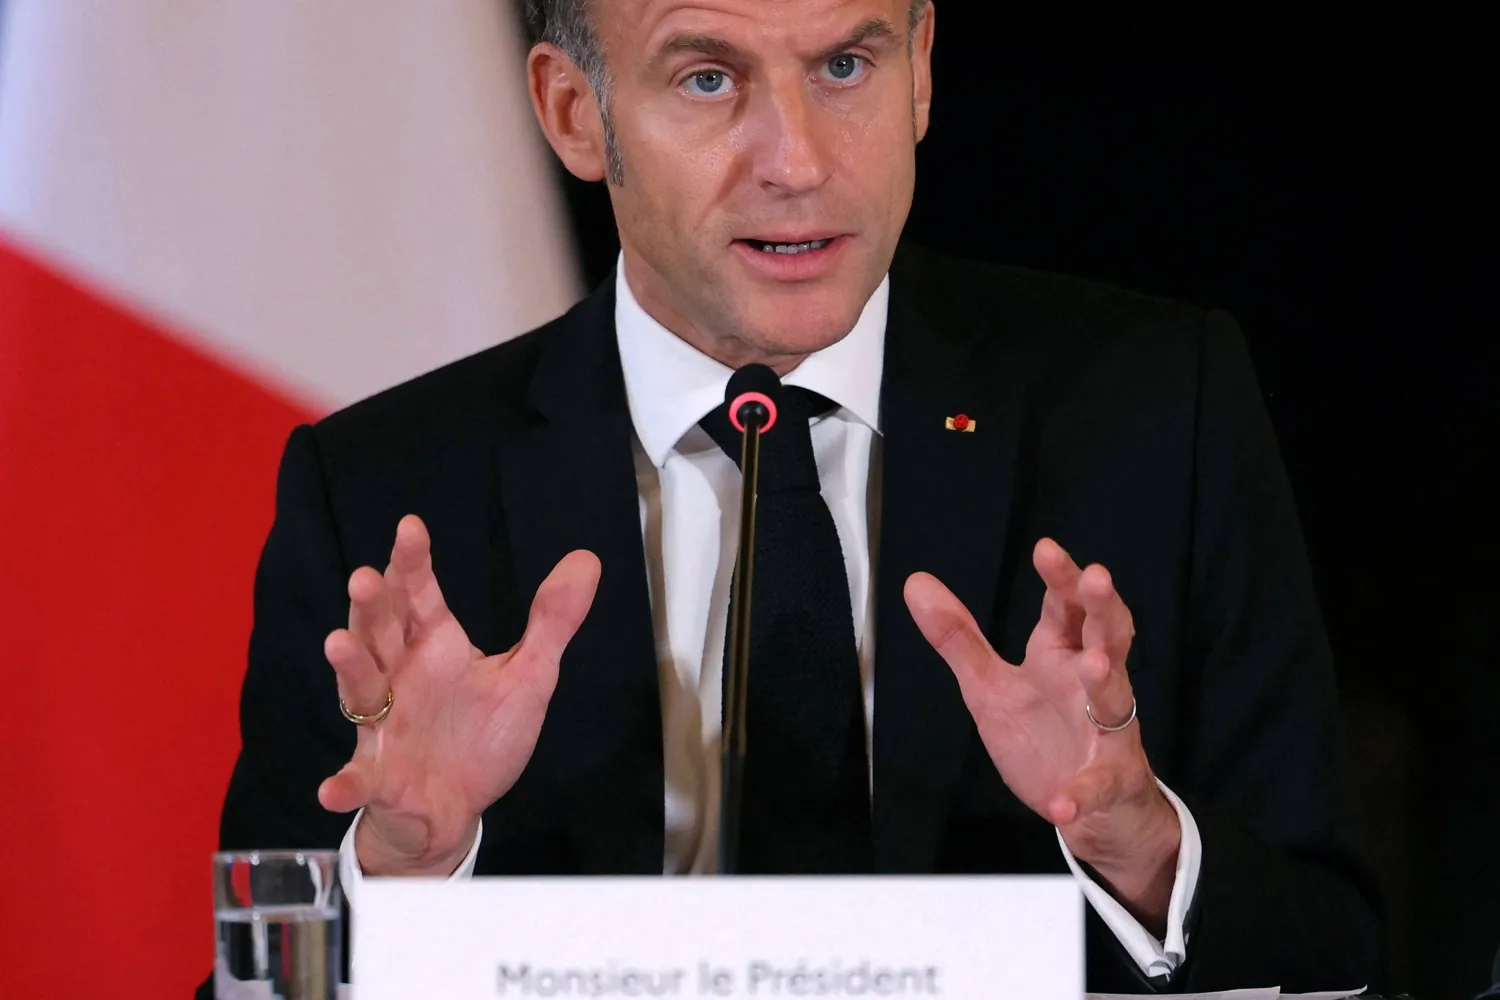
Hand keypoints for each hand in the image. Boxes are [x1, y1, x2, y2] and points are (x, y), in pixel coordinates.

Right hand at [317, 515, 600, 875]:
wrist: (455, 810)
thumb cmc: (481, 736)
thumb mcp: (529, 675)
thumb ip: (552, 621)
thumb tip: (587, 559)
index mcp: (435, 648)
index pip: (419, 595)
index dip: (413, 562)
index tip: (410, 527)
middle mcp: (401, 677)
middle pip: (380, 631)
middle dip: (372, 605)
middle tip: (366, 577)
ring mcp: (385, 725)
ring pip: (360, 688)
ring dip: (349, 667)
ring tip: (337, 644)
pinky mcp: (380, 777)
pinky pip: (358, 778)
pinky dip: (345, 784)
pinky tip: (333, 788)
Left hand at [904, 538, 1179, 926]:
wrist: (1089, 807)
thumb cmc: (1043, 732)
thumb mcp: (989, 685)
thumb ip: (958, 638)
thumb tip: (915, 582)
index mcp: (1061, 655)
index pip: (1065, 606)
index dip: (1061, 577)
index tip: (1045, 548)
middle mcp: (1092, 684)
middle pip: (1107, 634)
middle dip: (1103, 607)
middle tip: (1097, 577)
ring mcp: (1107, 732)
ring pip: (1114, 698)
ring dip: (1106, 682)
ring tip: (1096, 665)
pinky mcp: (1109, 781)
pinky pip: (1099, 785)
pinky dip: (1082, 793)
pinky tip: (1062, 802)